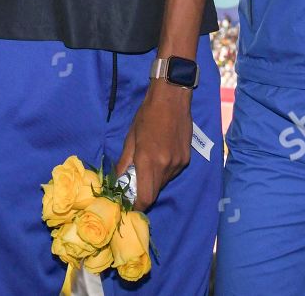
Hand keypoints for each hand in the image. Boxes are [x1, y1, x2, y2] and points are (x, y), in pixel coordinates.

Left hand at [114, 80, 191, 209]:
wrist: (172, 99)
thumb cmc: (147, 115)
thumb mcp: (131, 138)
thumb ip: (124, 162)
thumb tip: (118, 180)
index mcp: (149, 161)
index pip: (146, 197)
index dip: (138, 206)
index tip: (131, 205)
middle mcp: (166, 166)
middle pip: (155, 193)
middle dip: (145, 193)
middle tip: (136, 185)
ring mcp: (179, 163)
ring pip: (164, 183)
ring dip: (155, 180)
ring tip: (149, 164)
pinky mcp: (186, 159)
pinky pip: (173, 172)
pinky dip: (165, 170)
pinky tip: (161, 155)